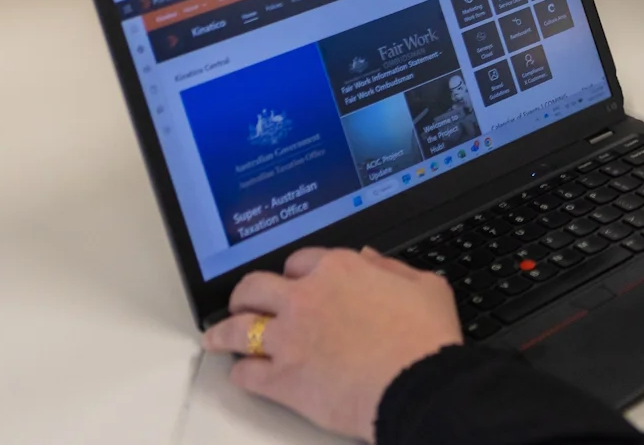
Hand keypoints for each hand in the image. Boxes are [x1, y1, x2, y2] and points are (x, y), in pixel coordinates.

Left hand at [203, 246, 461, 441]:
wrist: (416, 384)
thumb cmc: (425, 338)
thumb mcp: (426, 286)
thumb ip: (392, 268)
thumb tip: (370, 259)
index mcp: (340, 269)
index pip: (299, 261)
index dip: (295, 273)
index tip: (294, 283)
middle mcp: (305, 298)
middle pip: (255, 286)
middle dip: (247, 294)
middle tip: (245, 302)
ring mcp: (288, 339)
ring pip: (238, 328)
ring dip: (225, 331)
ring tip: (218, 337)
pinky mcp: (281, 379)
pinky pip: (244, 373)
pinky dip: (241, 373)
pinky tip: (243, 374)